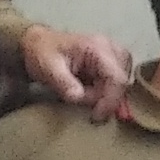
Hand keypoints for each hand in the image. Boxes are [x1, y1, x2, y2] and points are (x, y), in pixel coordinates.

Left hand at [11, 23, 135, 116]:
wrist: (38, 44)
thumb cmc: (42, 53)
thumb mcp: (48, 68)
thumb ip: (64, 83)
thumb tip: (79, 98)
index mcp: (98, 48)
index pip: (117, 78)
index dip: (110, 101)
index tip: (96, 116)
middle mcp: (112, 49)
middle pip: (122, 82)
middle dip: (104, 97)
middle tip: (81, 98)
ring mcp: (114, 54)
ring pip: (121, 84)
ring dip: (104, 94)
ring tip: (83, 91)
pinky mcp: (113, 62)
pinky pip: (117, 82)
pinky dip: (104, 91)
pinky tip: (89, 88)